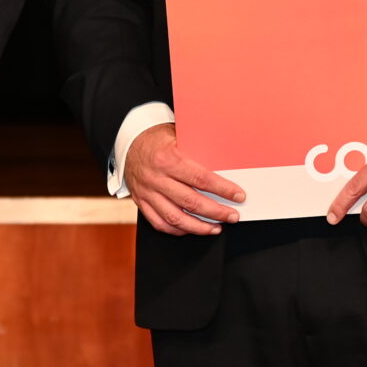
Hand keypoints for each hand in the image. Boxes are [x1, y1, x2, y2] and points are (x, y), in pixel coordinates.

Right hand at [123, 122, 242, 235]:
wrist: (129, 143)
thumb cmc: (157, 139)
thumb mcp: (178, 136)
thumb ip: (198, 151)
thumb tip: (226, 165)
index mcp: (167, 159)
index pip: (201, 178)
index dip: (222, 189)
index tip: (238, 196)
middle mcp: (156, 178)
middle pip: (191, 201)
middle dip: (216, 212)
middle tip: (232, 216)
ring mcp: (147, 192)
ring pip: (175, 217)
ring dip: (198, 227)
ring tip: (215, 228)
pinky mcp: (141, 202)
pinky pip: (159, 223)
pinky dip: (177, 229)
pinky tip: (191, 229)